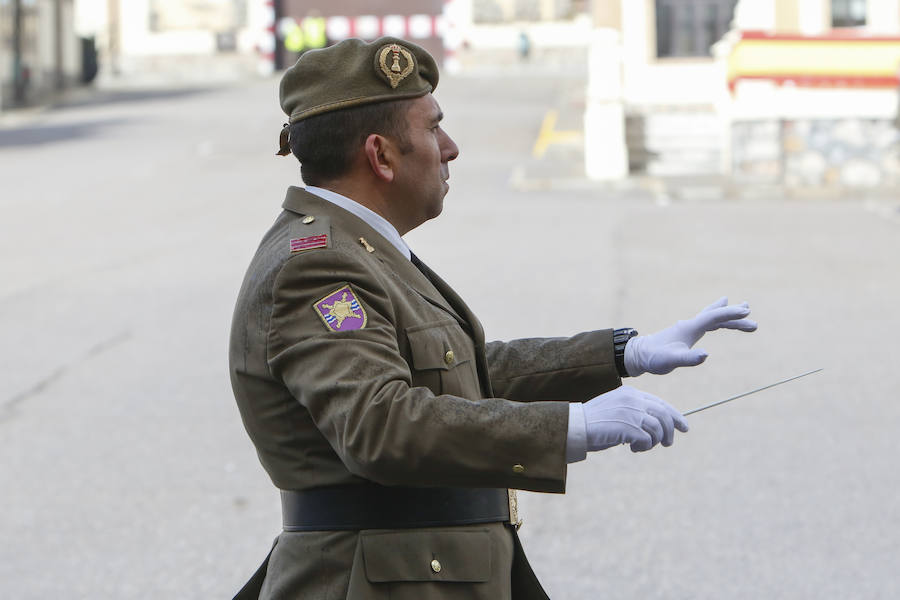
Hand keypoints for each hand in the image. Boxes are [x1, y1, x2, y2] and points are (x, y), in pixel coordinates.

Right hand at [584, 385, 687, 451]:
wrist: (576, 425)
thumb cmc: (595, 421)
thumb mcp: (618, 410)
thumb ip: (635, 413)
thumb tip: (656, 428)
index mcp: (632, 393)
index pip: (661, 403)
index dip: (675, 416)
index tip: (684, 427)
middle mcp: (634, 400)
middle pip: (664, 415)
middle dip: (669, 431)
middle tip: (667, 443)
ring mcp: (632, 413)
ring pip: (658, 429)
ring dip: (654, 442)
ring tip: (644, 447)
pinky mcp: (629, 428)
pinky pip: (647, 440)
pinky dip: (644, 447)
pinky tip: (634, 448)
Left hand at [624, 297, 756, 376]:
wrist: (639, 355)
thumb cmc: (654, 358)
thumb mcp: (671, 361)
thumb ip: (688, 358)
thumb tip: (705, 355)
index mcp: (689, 328)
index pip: (713, 317)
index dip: (730, 314)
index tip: (746, 312)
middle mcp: (690, 325)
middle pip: (716, 316)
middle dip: (734, 315)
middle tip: (751, 315)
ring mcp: (688, 328)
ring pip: (712, 318)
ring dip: (728, 315)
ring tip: (745, 310)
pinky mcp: (686, 333)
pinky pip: (707, 323)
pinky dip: (718, 320)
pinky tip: (721, 322)